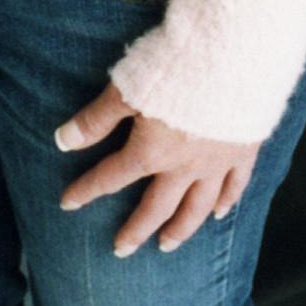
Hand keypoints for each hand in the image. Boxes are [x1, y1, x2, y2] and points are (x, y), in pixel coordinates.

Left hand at [54, 82, 257, 255]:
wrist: (232, 55)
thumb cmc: (175, 66)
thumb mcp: (125, 88)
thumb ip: (96, 120)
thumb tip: (62, 141)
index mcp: (151, 152)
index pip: (111, 177)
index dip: (87, 190)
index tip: (68, 203)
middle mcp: (184, 167)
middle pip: (156, 206)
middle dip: (136, 229)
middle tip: (121, 250)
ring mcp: (217, 162)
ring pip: (197, 206)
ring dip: (180, 229)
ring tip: (167, 245)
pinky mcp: (244, 149)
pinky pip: (235, 185)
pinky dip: (226, 202)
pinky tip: (220, 213)